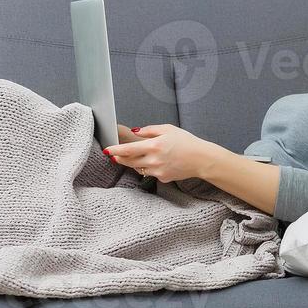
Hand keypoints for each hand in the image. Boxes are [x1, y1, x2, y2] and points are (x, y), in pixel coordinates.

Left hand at [103, 124, 220, 183]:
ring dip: (132, 162)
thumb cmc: (186, 141)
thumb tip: (135, 132)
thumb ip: (149, 130)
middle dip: (119, 157)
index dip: (115, 150)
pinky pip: (149, 173)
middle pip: (128, 161)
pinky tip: (154, 161)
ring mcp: (157, 171)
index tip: (107, 150)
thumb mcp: (167, 129)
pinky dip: (147, 167)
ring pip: (137, 168)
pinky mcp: (162, 178)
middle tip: (114, 154)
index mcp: (154, 146)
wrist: (200, 159)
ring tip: (134, 156)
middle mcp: (154, 160)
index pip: (128, 150)